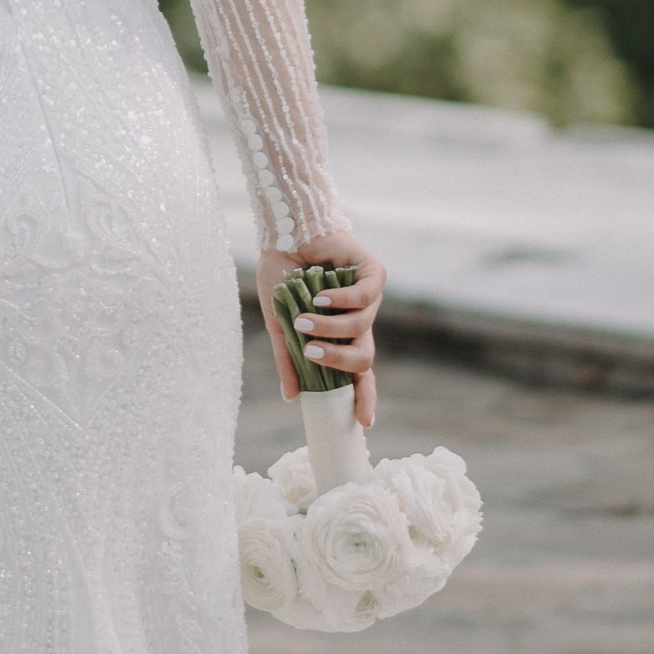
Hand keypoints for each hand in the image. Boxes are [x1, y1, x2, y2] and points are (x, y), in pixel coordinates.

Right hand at [256, 235, 385, 430]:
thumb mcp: (279, 323)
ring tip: (304, 316)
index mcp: (340, 335)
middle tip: (312, 353)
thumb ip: (288, 358)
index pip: (357, 372)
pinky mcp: (373, 273)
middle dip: (338, 360)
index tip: (365, 422)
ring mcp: (369, 297)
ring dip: (330, 326)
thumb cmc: (281, 274)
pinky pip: (366, 296)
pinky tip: (320, 296)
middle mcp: (359, 319)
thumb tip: (292, 397)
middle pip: (364, 356)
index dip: (364, 396)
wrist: (285, 231)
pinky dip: (342, 300)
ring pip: (360, 326)